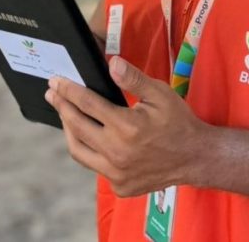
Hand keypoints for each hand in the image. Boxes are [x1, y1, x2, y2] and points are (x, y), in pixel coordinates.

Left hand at [45, 56, 212, 196]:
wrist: (196, 158)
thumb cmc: (178, 122)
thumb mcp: (160, 94)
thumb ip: (134, 79)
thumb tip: (111, 63)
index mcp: (127, 127)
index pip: (87, 104)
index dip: (68, 91)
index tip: (56, 81)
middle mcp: (118, 153)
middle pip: (76, 127)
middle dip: (61, 107)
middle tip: (52, 94)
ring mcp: (117, 174)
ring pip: (79, 151)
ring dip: (68, 131)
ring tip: (65, 114)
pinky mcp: (120, 186)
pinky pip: (95, 166)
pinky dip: (89, 150)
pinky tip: (90, 137)